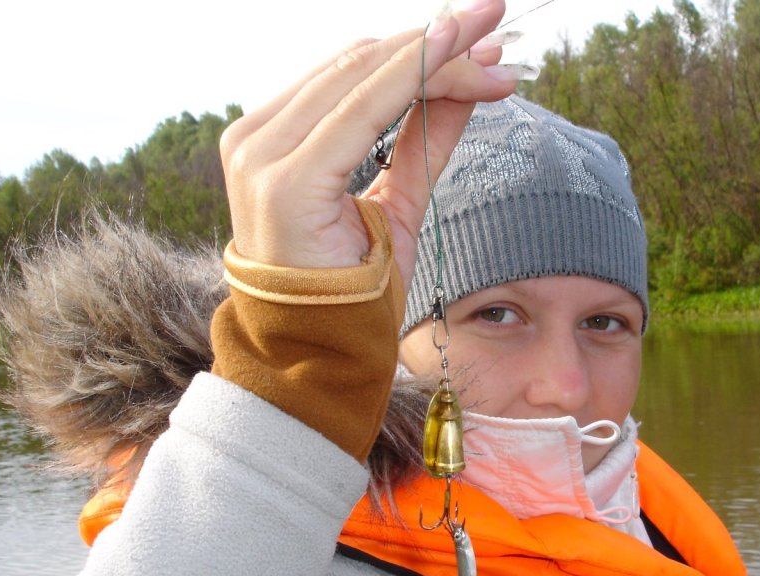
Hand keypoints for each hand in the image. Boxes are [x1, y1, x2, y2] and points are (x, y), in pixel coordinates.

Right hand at [219, 0, 517, 285]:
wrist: (321, 355)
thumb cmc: (354, 290)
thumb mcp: (399, 203)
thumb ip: (425, 141)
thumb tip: (468, 83)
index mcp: (275, 140)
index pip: (355, 74)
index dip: (422, 50)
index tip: (483, 39)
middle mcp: (258, 137)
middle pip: (363, 65)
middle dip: (440, 46)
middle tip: (501, 37)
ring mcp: (263, 153)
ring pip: (366, 75)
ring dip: (440, 58)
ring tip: (498, 55)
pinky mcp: (285, 176)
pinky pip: (363, 109)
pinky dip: (416, 77)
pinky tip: (461, 58)